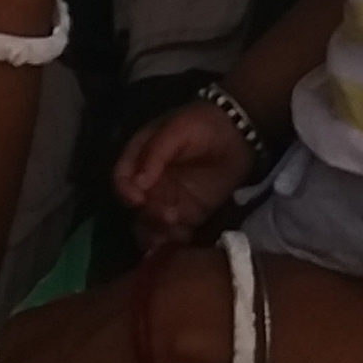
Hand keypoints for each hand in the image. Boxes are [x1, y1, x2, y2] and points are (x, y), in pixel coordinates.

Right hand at [111, 98, 258, 247]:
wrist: (240, 132)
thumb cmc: (204, 123)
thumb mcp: (178, 128)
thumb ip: (156, 152)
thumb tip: (138, 182)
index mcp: (140, 157)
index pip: (122, 178)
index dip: (126, 190)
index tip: (139, 200)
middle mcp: (150, 182)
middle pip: (137, 207)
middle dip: (148, 216)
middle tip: (168, 217)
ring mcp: (168, 200)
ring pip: (151, 223)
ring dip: (157, 232)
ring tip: (175, 232)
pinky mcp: (188, 214)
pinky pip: (174, 232)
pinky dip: (175, 239)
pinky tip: (185, 238)